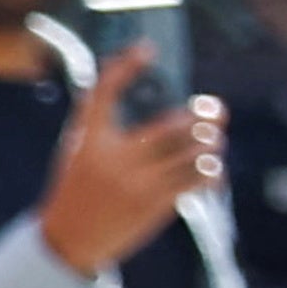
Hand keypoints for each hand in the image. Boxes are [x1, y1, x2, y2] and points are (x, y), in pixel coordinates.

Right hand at [38, 62, 220, 281]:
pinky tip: (215, 167)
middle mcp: (113, 157)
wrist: (70, 239)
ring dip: (212, 144)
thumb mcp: (78, 149)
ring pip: (191, 154)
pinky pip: (196, 182)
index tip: (147, 48)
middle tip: (215, 109)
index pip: (104, 92)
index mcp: (88, 138)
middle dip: (200, 116)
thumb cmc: (78, 187)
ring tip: (217, 140)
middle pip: (171, 126)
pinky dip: (212, 171)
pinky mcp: (156, 206)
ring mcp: (137, 183)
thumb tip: (123, 80)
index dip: (125, 67)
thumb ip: (100, 120)